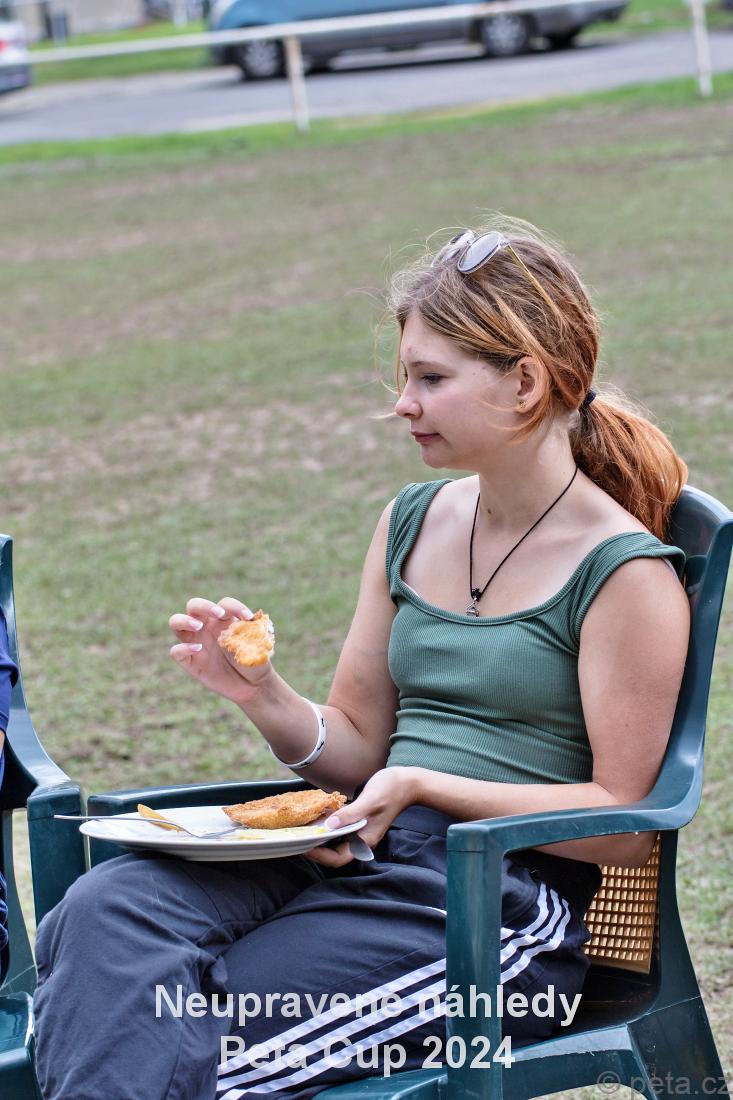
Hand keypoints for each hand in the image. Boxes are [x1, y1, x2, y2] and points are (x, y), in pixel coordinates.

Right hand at [169, 597, 272, 703]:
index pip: (223, 604)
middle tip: (218, 614)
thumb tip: (249, 619)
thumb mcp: (257, 644)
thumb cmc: (255, 661)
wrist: (253, 686)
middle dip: (204, 605)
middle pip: (193, 605)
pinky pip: (176, 652)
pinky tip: (198, 649)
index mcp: (224, 620)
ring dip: (184, 620)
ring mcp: (195, 643)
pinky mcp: (190, 662)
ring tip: (198, 626)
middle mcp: (206, 628)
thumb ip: (250, 630)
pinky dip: (182, 648)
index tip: (247, 617)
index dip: (234, 606)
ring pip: (176, 622)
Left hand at [304, 767, 418, 867]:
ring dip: (320, 838)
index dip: (319, 856)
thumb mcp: (370, 800)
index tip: (304, 846)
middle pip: (333, 854)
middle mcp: (361, 839)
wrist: (408, 783)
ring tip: (303, 829)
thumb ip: (351, 814)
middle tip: (298, 838)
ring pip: (335, 842)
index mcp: (364, 840)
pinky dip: (327, 827)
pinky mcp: (358, 822)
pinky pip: (339, 830)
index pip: (337, 859)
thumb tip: (329, 825)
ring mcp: (360, 831)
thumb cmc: (391, 790)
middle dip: (316, 849)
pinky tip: (317, 818)